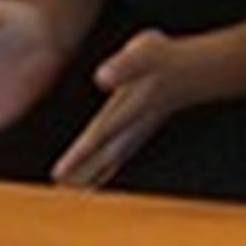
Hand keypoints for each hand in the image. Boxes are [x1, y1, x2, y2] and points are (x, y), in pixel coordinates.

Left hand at [53, 27, 219, 189]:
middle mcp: (132, 126)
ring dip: (88, 178)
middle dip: (79, 173)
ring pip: (108, 162)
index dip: (79, 154)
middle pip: (102, 156)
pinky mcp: (135, 136)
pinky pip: (114, 160)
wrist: (192, 70)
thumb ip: (123, 66)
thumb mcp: (145, 50)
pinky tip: (90, 184)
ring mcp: (135, 134)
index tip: (58, 174)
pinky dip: (101, 173)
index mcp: (130, 106)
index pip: (100, 134)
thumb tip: (101, 77)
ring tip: (65, 195)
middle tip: (54, 191)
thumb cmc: (163, 57)